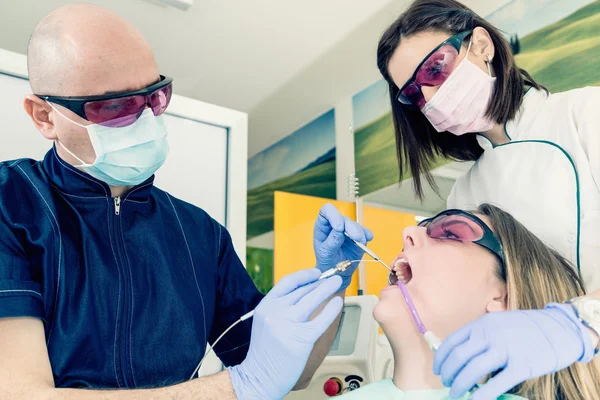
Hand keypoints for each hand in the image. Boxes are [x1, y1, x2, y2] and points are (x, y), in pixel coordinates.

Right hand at [229, 268, 342, 399]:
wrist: (259, 377)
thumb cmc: (265, 352)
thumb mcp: (266, 321)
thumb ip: (280, 307)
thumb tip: (304, 293)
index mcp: (266, 305)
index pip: (288, 282)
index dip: (304, 275)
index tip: (316, 272)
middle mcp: (275, 311)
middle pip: (303, 290)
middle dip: (320, 282)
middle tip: (331, 278)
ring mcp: (288, 324)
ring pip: (312, 299)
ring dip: (327, 288)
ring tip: (336, 283)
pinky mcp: (301, 338)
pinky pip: (321, 319)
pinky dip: (332, 309)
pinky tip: (338, 303)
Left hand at [314, 203, 373, 290]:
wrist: (337, 273)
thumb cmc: (327, 262)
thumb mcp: (325, 253)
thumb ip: (332, 241)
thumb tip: (340, 230)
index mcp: (323, 226)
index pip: (327, 211)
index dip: (333, 215)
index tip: (339, 227)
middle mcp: (335, 225)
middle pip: (343, 218)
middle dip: (350, 227)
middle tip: (355, 237)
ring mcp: (347, 230)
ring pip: (354, 225)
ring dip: (359, 232)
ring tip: (361, 241)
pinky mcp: (358, 237)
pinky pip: (364, 232)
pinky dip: (367, 234)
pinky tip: (368, 238)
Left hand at [433, 304, 594, 399]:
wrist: (559, 328)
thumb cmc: (527, 328)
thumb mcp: (499, 323)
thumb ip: (481, 336)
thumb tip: (462, 354)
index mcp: (482, 324)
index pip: (452, 342)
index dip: (441, 358)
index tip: (438, 370)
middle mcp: (490, 335)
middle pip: (459, 357)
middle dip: (449, 374)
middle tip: (447, 384)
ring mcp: (505, 350)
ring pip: (473, 370)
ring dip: (460, 385)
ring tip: (456, 393)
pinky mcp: (521, 366)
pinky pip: (496, 384)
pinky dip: (481, 395)